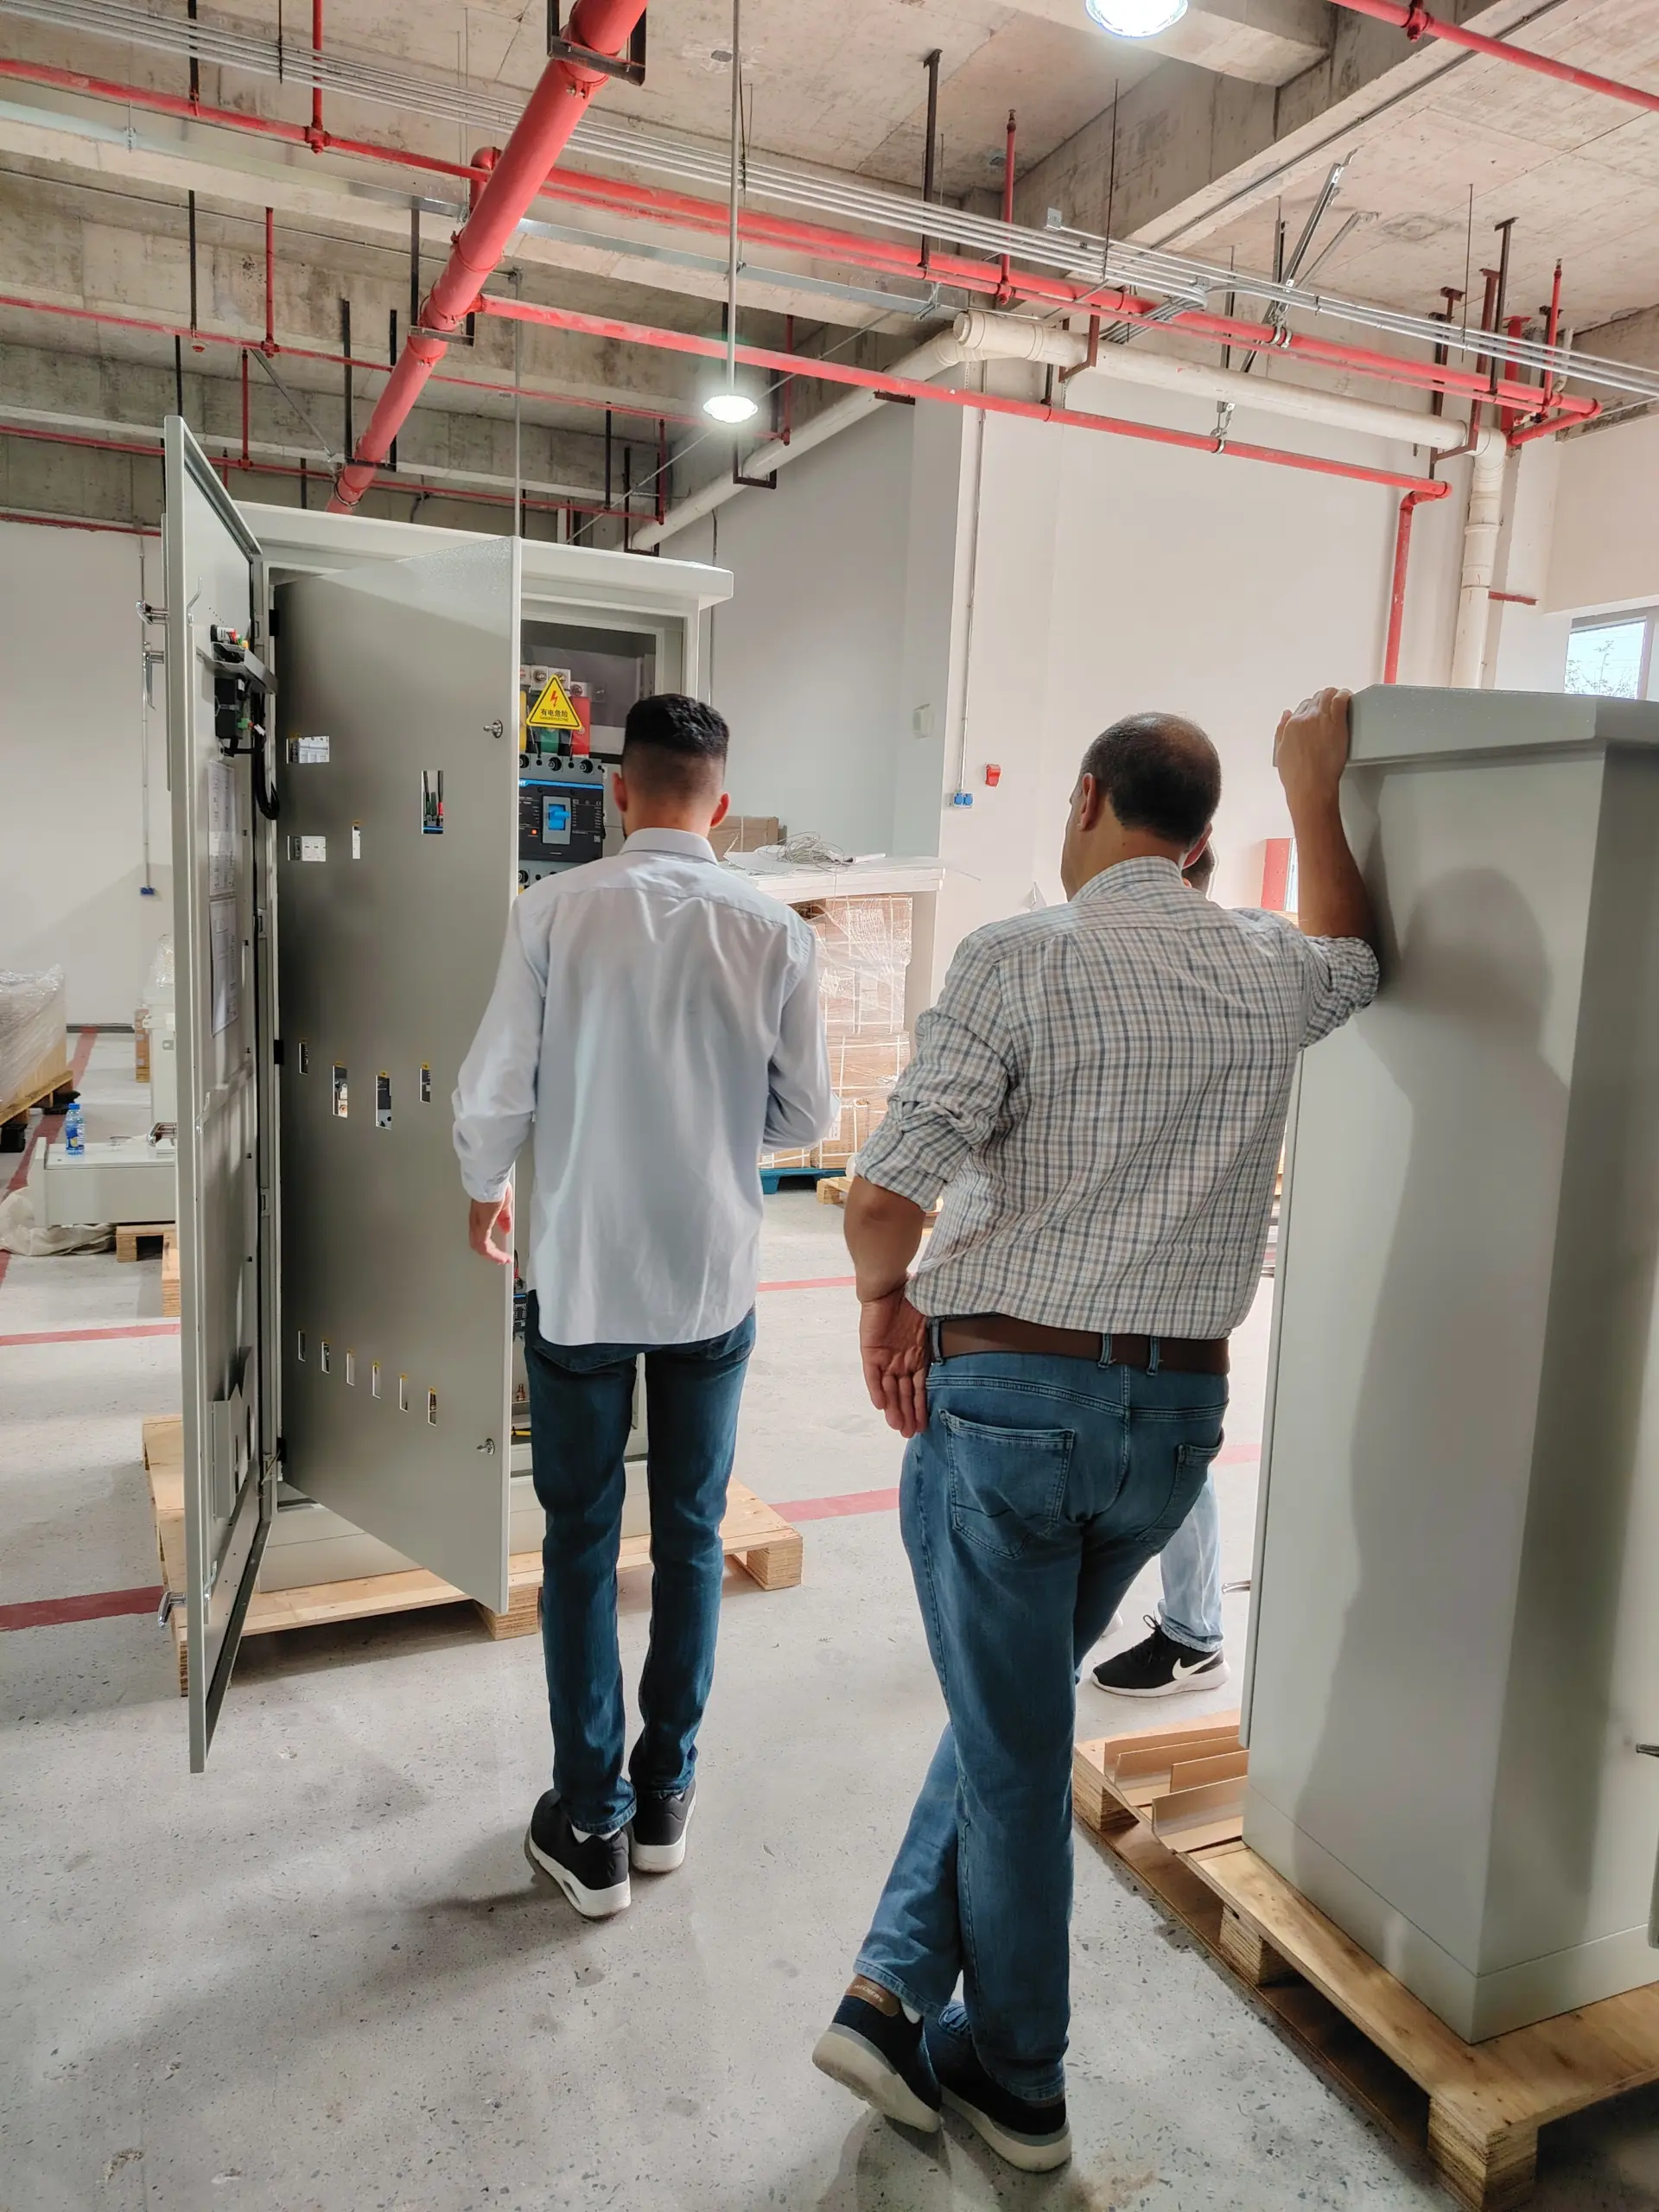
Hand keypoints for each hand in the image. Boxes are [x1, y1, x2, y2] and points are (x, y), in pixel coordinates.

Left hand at [468, 1187, 512, 1265]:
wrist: (491, 1182)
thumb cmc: (495, 1187)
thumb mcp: (504, 1206)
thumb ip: (504, 1219)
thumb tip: (506, 1227)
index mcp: (479, 1216)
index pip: (481, 1235)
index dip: (490, 1245)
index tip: (499, 1250)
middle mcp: (475, 1222)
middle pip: (478, 1244)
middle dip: (491, 1253)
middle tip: (500, 1258)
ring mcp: (477, 1225)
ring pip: (480, 1247)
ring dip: (492, 1255)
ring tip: (502, 1260)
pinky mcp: (481, 1227)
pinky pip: (484, 1246)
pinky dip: (493, 1254)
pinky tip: (501, 1256)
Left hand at [859, 1290, 930, 1439]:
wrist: (891, 1284)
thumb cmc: (916, 1298)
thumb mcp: (934, 1323)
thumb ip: (945, 1339)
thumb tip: (970, 1347)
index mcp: (918, 1355)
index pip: (920, 1387)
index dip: (921, 1406)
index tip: (925, 1425)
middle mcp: (901, 1360)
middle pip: (904, 1392)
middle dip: (907, 1413)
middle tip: (910, 1434)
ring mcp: (886, 1356)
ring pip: (889, 1388)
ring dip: (893, 1408)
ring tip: (899, 1427)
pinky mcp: (870, 1351)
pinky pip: (872, 1375)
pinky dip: (876, 1390)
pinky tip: (882, 1406)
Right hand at [1274, 686, 1352, 813]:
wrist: (1310, 786)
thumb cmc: (1297, 776)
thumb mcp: (1281, 752)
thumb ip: (1282, 730)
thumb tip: (1286, 714)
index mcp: (1291, 724)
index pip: (1303, 706)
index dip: (1313, 707)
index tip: (1319, 711)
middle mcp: (1306, 718)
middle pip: (1317, 699)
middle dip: (1324, 699)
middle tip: (1332, 705)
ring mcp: (1321, 719)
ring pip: (1328, 695)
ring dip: (1335, 695)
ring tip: (1342, 699)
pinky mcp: (1337, 723)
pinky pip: (1341, 699)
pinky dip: (1345, 695)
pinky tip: (1348, 698)